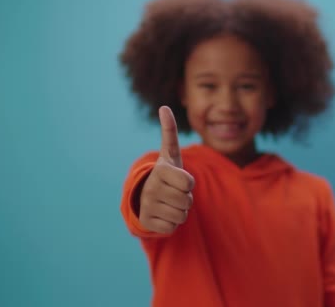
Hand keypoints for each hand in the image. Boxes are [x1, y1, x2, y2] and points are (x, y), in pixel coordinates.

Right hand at [139, 106, 194, 233]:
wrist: (145, 196)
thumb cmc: (166, 174)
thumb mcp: (170, 155)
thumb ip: (169, 132)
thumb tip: (164, 107)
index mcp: (160, 171)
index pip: (189, 183)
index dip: (188, 183)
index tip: (178, 179)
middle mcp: (151, 189)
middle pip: (187, 201)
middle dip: (185, 199)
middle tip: (174, 193)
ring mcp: (148, 207)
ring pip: (182, 216)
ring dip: (180, 211)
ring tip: (168, 202)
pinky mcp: (148, 224)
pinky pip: (172, 228)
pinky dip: (171, 223)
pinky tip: (162, 214)